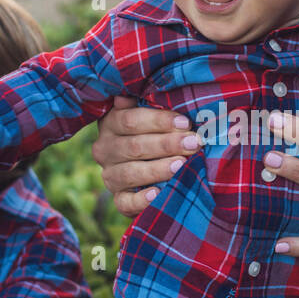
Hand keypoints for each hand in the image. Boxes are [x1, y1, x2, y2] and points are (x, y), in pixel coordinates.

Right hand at [91, 95, 200, 216]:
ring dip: (158, 169)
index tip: (186, 122)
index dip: (158, 121)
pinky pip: (126, 202)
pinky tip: (158, 193)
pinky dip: (142, 200)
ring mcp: (110, 176)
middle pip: (134, 146)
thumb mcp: (150, 117)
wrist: (151, 171)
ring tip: (182, 165)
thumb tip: (126, 94)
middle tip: (193, 143)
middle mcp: (105, 150)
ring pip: (131, 172)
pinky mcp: (119, 200)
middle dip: (167, 144)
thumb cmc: (156, 134)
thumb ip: (145, 103)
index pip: (130, 120)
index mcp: (110, 124)